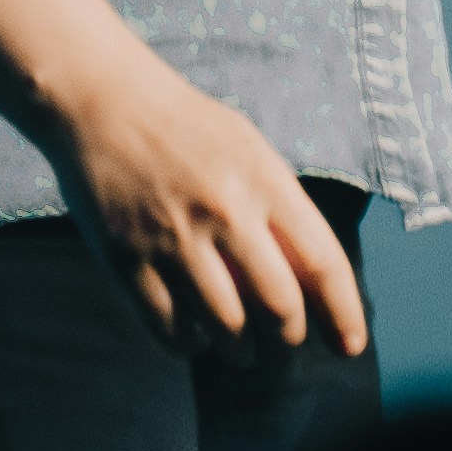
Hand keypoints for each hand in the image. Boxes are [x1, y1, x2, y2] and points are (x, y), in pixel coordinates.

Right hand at [45, 29, 369, 355]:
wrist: (101, 98)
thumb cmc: (185, 127)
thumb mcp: (248, 149)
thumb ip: (278, 207)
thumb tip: (310, 283)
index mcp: (263, 178)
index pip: (321, 261)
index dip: (343, 313)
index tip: (350, 346)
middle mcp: (223, 209)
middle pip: (277, 306)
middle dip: (287, 342)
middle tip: (281, 348)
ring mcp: (172, 236)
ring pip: (225, 327)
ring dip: (240, 352)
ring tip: (240, 352)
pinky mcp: (125, 257)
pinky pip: (169, 327)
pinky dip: (189, 345)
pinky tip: (195, 338)